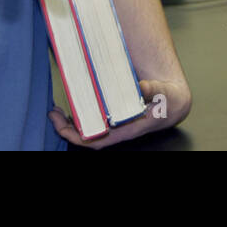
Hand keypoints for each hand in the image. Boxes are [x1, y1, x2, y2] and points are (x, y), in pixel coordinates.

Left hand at [50, 78, 191, 148]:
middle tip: (53, 113)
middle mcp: (117, 129)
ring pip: (87, 128)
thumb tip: (141, 86)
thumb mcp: (164, 94)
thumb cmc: (168, 101)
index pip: (97, 140)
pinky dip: (80, 113)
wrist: (173, 102)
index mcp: (127, 129)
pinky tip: (73, 103)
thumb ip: (153, 90)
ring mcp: (114, 123)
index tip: (63, 127)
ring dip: (71, 122)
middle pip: (86, 135)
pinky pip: (93, 118)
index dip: (78, 136)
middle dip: (67, 128)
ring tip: (57, 110)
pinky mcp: (114, 114)